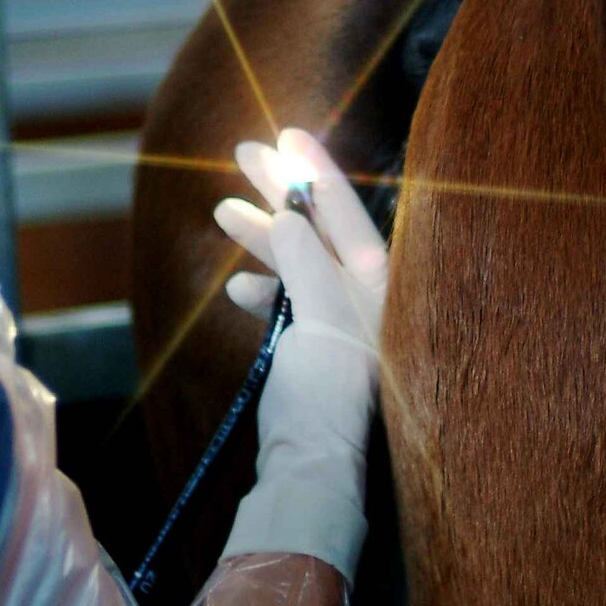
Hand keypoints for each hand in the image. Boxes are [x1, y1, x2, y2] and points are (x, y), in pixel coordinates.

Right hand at [213, 128, 389, 581]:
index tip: (288, 133)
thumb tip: (289, 216)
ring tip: (223, 212)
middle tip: (244, 154)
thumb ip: (304, 259)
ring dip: (263, 238)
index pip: (348, 211)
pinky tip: (236, 290)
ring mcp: (344, 329)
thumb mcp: (318, 317)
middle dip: (282, 193)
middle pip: (323, 230)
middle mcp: (370, 301)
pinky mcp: (319, 356)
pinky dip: (263, 292)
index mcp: (382, 285)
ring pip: (300, 265)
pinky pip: (290, 306)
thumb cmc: (326, 397)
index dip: (316, 170)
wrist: (310, 473)